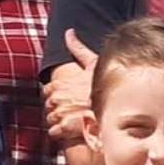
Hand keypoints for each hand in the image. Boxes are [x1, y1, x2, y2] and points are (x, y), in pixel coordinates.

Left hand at [42, 31, 97, 147]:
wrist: (116, 108)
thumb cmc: (105, 85)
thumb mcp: (93, 63)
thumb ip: (78, 48)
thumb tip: (69, 32)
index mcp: (61, 83)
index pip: (47, 89)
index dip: (55, 93)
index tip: (64, 97)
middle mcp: (58, 98)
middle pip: (47, 105)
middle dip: (56, 107)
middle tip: (70, 109)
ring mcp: (61, 113)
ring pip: (49, 119)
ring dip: (57, 120)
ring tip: (72, 120)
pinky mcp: (66, 129)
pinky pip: (54, 132)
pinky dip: (59, 132)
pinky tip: (70, 130)